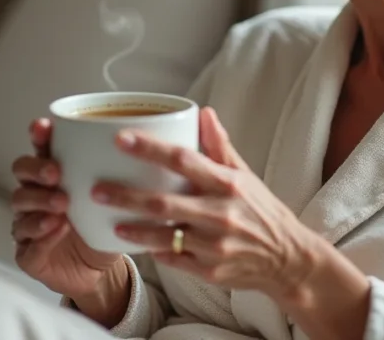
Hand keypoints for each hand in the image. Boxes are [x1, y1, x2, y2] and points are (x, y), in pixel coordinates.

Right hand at [10, 118, 124, 299]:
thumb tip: (149, 142)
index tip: (44, 127)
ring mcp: (27, 223)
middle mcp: (36, 194)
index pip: (40, 148)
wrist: (101, 271)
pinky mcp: (27, 254)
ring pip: (20, 205)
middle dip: (36, 168)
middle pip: (21, 171)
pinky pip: (27, 243)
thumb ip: (120, 173)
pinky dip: (42, 234)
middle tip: (57, 173)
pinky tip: (57, 228)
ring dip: (40, 201)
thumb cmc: (103, 228)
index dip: (39, 136)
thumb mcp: (116, 198)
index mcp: (54, 175)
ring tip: (62, 204)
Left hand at [92, 107, 320, 298]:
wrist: (287, 258)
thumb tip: (203, 112)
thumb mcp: (245, 174)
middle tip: (96, 189)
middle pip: (163, 203)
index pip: (183, 160)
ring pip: (164, 235)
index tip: (121, 139)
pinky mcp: (209, 270)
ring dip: (134, 229)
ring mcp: (213, 245)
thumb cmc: (261, 210)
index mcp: (227, 183)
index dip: (150, 149)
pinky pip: (174, 260)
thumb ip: (219, 145)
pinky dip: (155, 251)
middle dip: (126, 196)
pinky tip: (137, 244)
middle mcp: (219, 213)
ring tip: (110, 222)